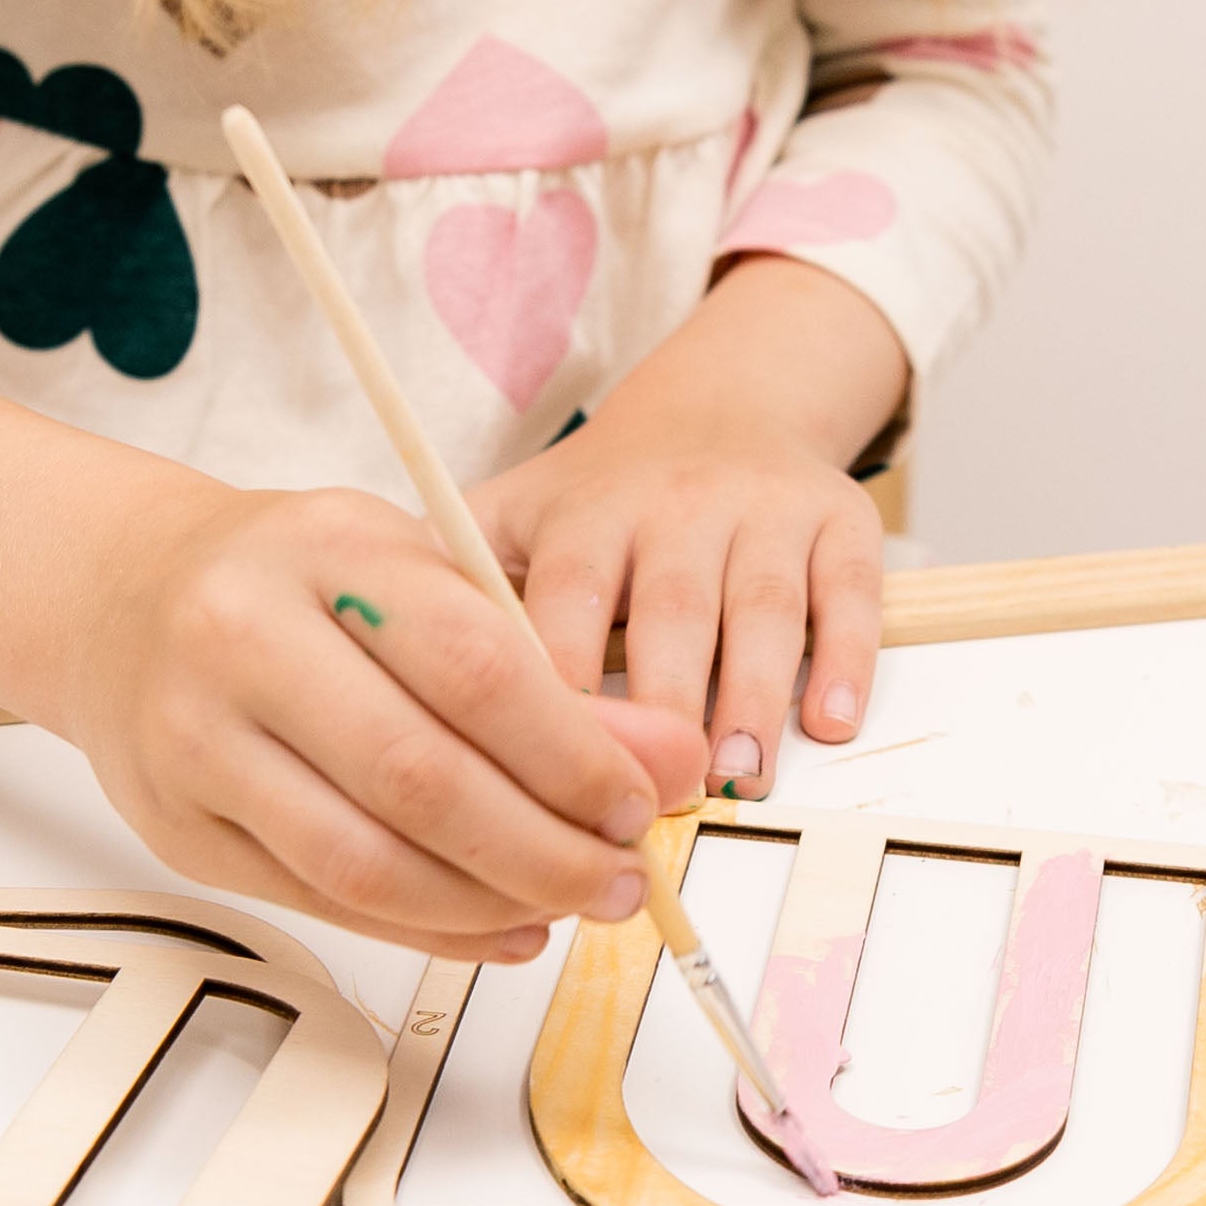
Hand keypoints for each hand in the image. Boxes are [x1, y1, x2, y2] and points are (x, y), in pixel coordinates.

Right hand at [0, 367, 704, 962]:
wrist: (120, 597)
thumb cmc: (295, 575)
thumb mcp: (418, 572)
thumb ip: (540, 661)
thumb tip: (667, 761)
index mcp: (325, 551)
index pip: (472, 664)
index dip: (575, 748)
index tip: (650, 794)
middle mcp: (244, 642)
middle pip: (420, 779)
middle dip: (547, 847)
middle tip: (626, 876)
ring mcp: (197, 745)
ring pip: (365, 863)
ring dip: (492, 905)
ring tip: (573, 906)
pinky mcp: (178, 833)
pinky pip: (322, 903)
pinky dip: (427, 928)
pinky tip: (498, 924)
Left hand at [470, 255, 907, 796]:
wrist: (729, 404)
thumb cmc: (609, 495)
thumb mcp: (520, 515)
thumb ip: (454, 582)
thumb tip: (354, 668)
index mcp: (587, 513)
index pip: (565, 599)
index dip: (556, 686)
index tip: (541, 773)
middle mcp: (676, 504)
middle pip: (669, 608)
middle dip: (661, 707)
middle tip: (652, 801)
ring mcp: (763, 512)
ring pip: (761, 605)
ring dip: (752, 696)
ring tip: (737, 779)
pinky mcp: (839, 521)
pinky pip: (850, 590)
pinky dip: (846, 656)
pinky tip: (830, 722)